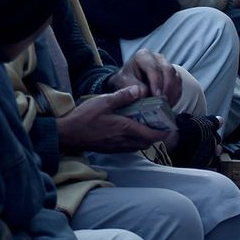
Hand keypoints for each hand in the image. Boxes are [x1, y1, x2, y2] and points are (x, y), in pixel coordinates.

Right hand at [55, 87, 171, 152]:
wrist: (67, 134)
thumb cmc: (84, 117)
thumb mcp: (104, 101)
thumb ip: (123, 96)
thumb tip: (140, 90)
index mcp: (125, 129)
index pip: (152, 136)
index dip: (164, 133)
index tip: (171, 127)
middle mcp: (124, 141)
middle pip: (148, 142)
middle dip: (157, 135)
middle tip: (161, 123)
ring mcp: (117, 147)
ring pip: (139, 146)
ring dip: (146, 138)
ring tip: (148, 125)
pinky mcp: (111, 149)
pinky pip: (129, 147)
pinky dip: (136, 140)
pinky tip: (131, 129)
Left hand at [110, 50, 181, 105]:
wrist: (131, 81)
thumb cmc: (126, 80)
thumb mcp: (123, 82)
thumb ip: (132, 86)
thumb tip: (144, 93)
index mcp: (143, 56)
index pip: (153, 67)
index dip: (156, 82)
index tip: (157, 96)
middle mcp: (157, 58)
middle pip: (168, 71)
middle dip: (166, 88)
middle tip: (163, 103)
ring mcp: (167, 65)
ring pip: (175, 77)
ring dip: (171, 93)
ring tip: (165, 106)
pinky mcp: (173, 75)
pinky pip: (179, 84)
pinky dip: (175, 95)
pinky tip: (168, 104)